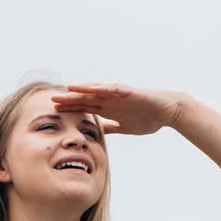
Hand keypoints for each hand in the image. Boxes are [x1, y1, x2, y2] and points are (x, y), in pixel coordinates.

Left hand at [50, 84, 187, 136]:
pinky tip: (91, 88)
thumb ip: (111, 128)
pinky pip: (113, 88)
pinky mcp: (129, 91)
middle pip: (86, 98)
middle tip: (51, 100)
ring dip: (82, 90)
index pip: (85, 108)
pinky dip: (102, 87)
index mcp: (108, 109)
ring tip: (67, 90)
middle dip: (69, 99)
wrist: (169, 111)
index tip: (54, 112)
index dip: (70, 109)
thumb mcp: (124, 127)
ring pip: (96, 91)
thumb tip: (98, 133)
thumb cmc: (149, 118)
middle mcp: (110, 100)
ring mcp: (119, 94)